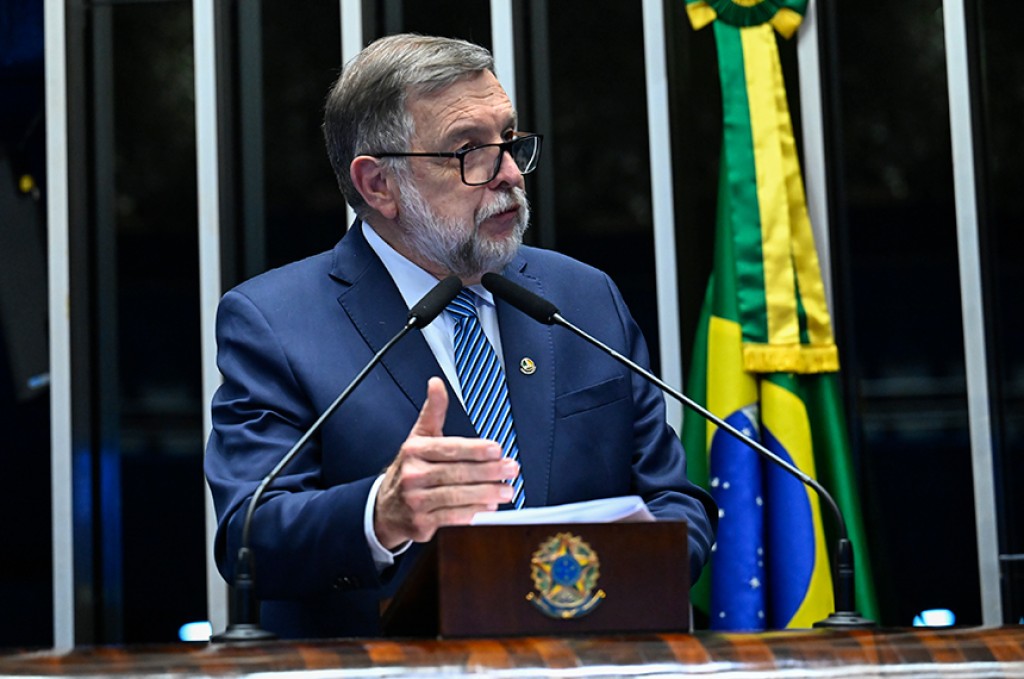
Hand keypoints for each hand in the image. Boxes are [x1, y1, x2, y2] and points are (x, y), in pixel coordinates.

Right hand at [374, 377, 519, 548]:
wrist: (386, 507)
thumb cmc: (410, 468)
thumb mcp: (418, 437)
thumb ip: (433, 411)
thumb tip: (436, 383)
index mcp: (414, 450)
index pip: (450, 448)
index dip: (475, 449)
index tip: (497, 450)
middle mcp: (413, 475)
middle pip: (457, 473)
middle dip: (489, 472)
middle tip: (511, 469)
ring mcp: (416, 500)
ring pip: (457, 496)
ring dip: (486, 493)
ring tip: (507, 490)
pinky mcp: (421, 523)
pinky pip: (452, 517)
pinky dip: (473, 512)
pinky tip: (489, 507)